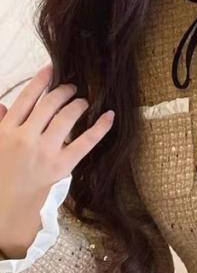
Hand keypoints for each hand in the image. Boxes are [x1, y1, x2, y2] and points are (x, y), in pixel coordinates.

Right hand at [0, 63, 114, 257]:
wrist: (6, 203)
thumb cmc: (3, 171)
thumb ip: (0, 122)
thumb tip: (3, 104)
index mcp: (7, 130)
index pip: (26, 98)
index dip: (40, 80)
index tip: (51, 69)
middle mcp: (26, 137)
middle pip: (49, 104)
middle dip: (63, 91)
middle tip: (71, 88)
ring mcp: (45, 151)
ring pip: (66, 117)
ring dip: (78, 104)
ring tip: (82, 101)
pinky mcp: (62, 165)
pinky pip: (86, 142)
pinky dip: (100, 127)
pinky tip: (110, 116)